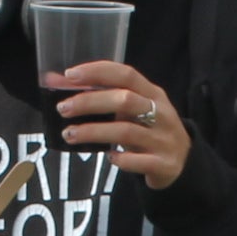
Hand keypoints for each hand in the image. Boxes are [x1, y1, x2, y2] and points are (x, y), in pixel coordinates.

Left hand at [55, 64, 190, 189]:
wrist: (181, 162)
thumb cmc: (147, 129)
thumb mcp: (130, 110)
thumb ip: (99, 96)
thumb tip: (55, 81)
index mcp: (152, 93)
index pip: (125, 74)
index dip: (98, 72)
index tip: (70, 75)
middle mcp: (161, 112)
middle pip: (124, 100)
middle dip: (90, 102)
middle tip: (63, 109)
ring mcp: (163, 139)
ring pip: (126, 132)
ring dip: (94, 132)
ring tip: (70, 134)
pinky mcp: (164, 163)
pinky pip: (139, 161)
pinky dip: (120, 160)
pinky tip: (108, 157)